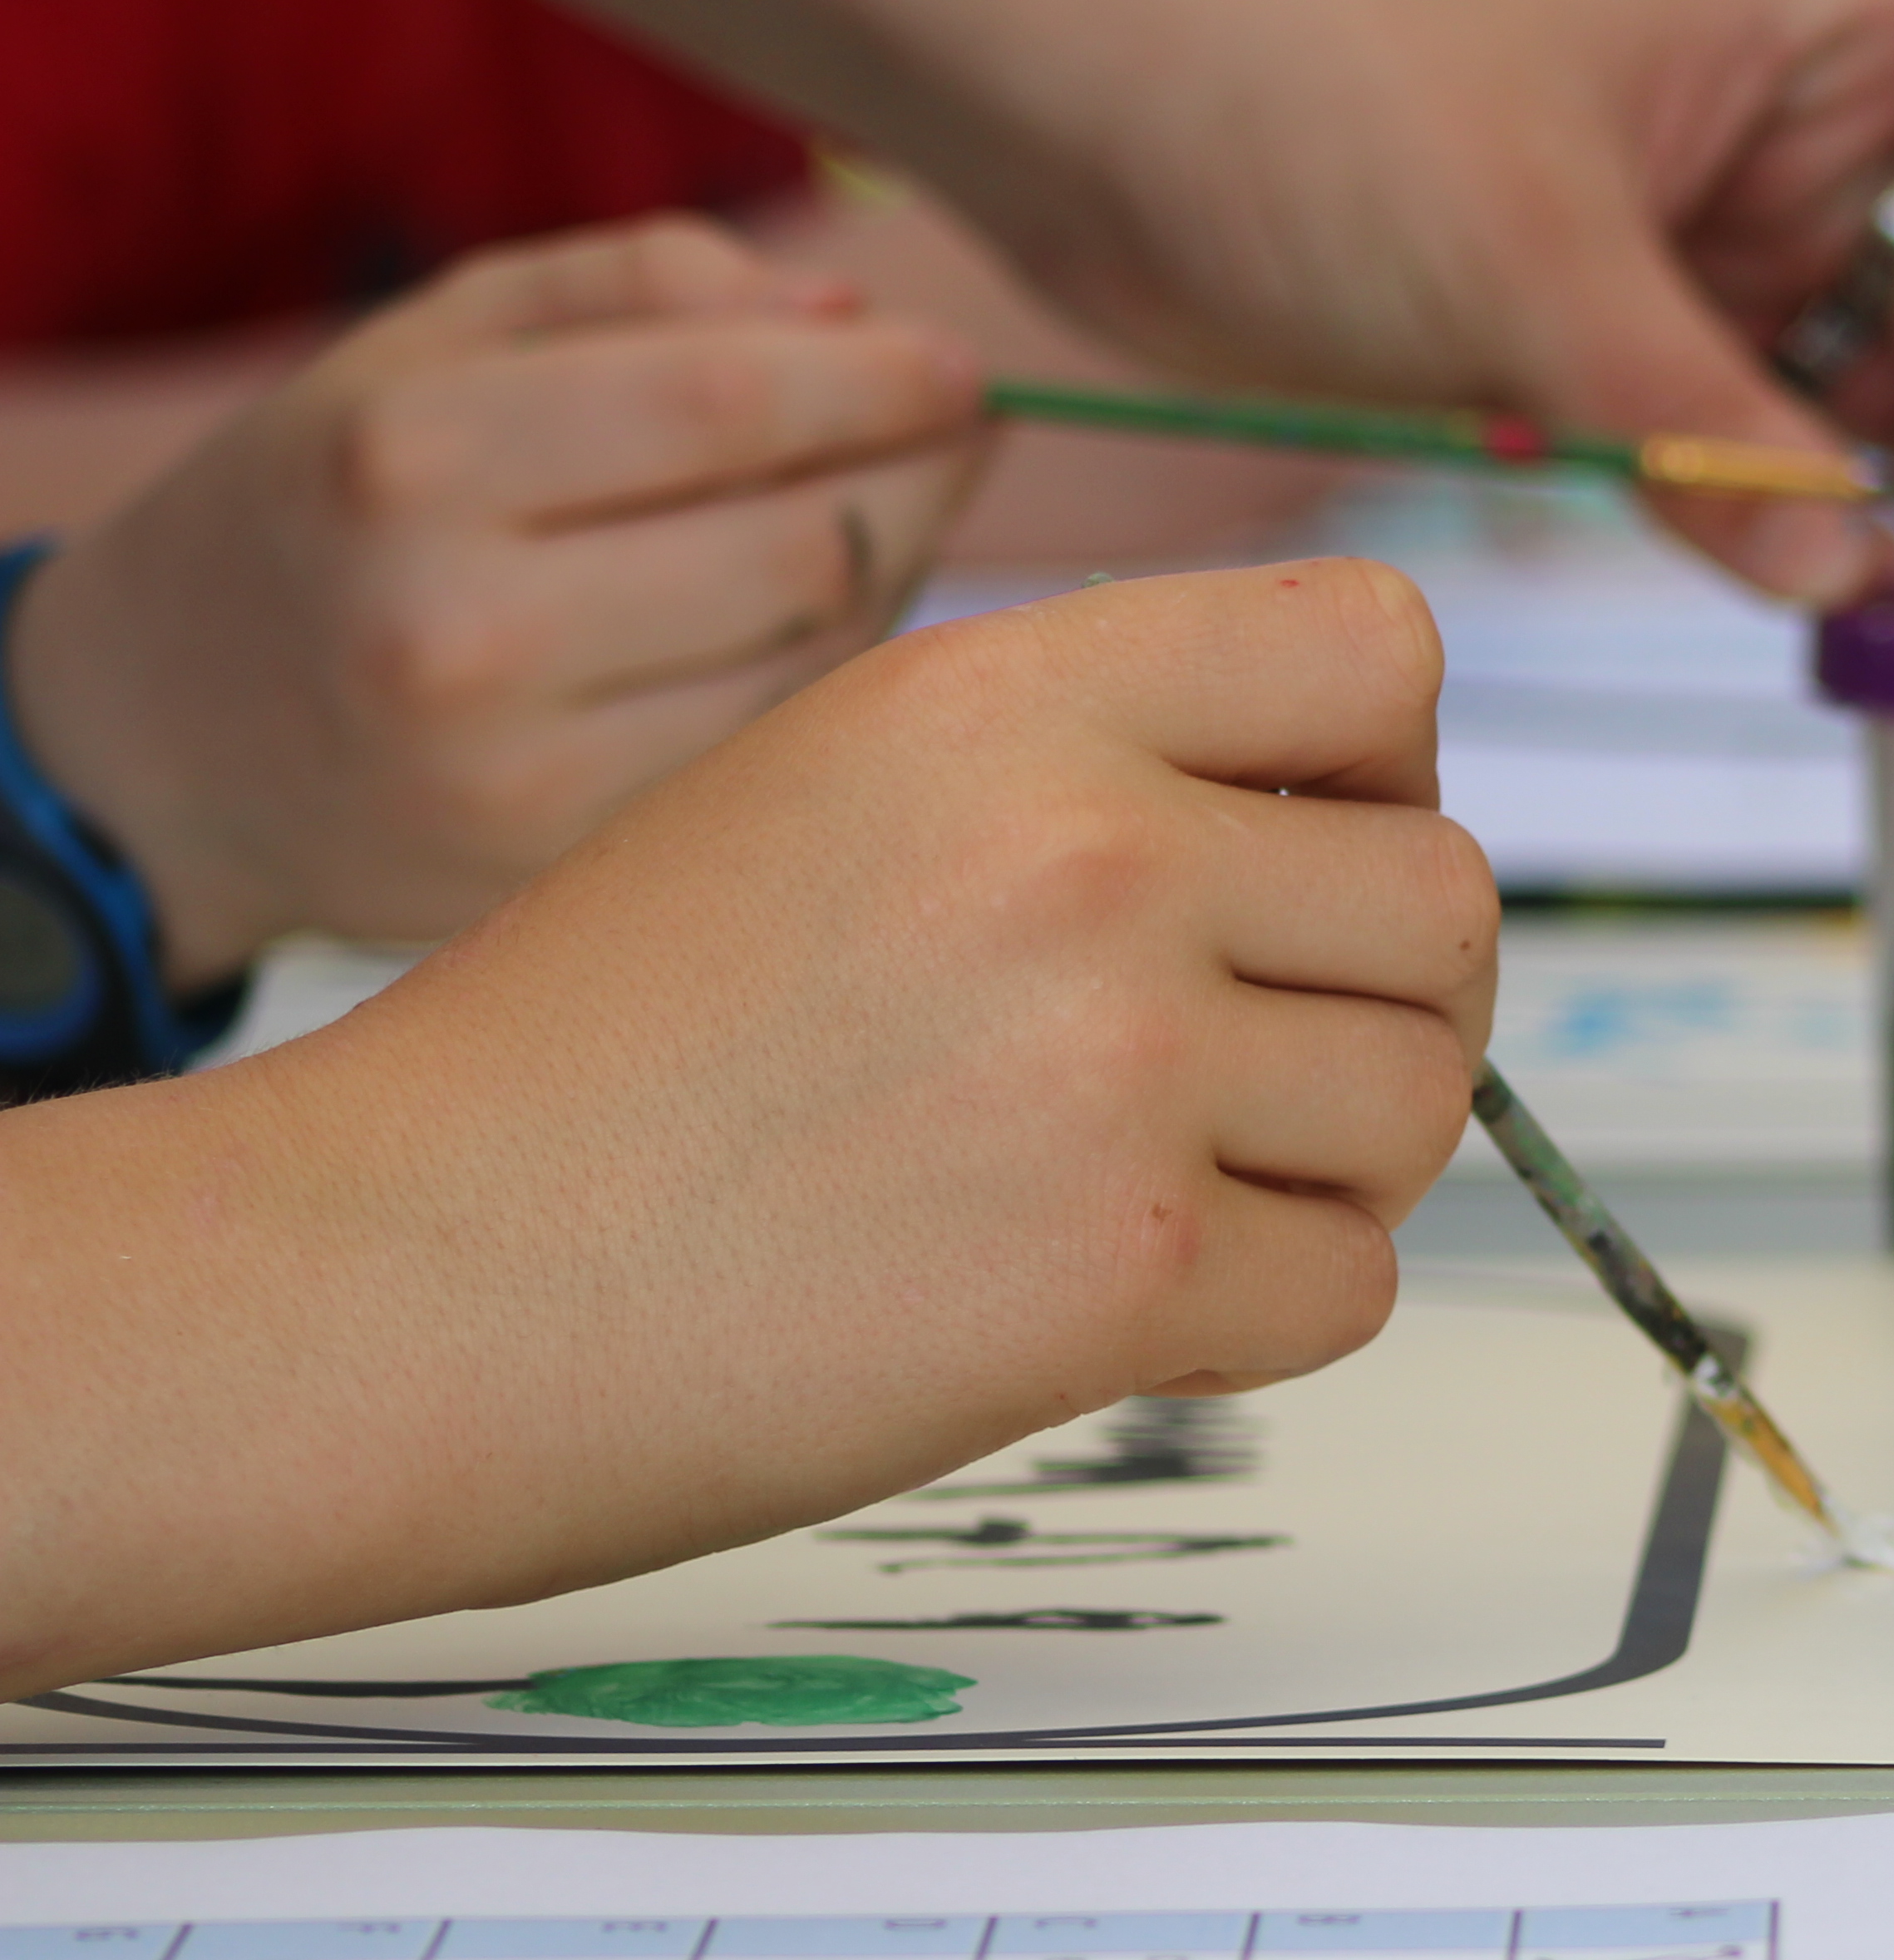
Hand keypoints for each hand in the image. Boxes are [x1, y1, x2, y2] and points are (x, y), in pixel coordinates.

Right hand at [0, 561, 1494, 1696]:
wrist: (380, 1283)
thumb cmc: (587, 1066)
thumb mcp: (830, 792)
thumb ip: (1083, 772)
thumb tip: (1345, 830)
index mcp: (1001, 694)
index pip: (1379, 644)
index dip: (1380, 766)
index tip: (1300, 859)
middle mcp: (1083, 847)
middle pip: (1448, 896)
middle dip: (1383, 998)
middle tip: (1245, 1070)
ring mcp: (1114, 1058)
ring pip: (1428, 1094)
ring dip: (1333, 1164)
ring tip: (1156, 1185)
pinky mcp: (1121, 1268)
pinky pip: (1354, 1279)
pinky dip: (1266, 1315)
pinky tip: (1112, 1304)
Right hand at [10, 218, 987, 984]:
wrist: (165, 741)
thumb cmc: (343, 500)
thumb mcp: (442, 341)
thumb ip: (646, 287)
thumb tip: (852, 314)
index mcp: (414, 456)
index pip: (732, 401)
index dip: (883, 379)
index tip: (963, 368)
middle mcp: (455, 625)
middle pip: (805, 541)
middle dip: (920, 476)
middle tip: (959, 440)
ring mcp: (513, 775)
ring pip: (817, 662)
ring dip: (893, 580)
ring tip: (880, 522)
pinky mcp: (563, 873)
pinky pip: (775, 755)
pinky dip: (832, 686)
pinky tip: (815, 630)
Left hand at [1031, 0, 1893, 602]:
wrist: (1069, 92)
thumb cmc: (1300, 73)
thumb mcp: (1521, 241)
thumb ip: (1699, 420)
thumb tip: (1855, 581)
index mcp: (1813, 32)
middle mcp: (1793, 151)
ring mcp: (1713, 270)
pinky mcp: (1615, 376)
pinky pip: (1779, 480)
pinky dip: (1844, 556)